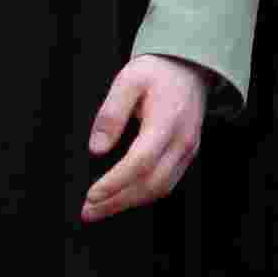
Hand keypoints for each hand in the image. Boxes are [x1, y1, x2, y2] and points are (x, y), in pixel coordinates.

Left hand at [77, 55, 214, 219]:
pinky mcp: (188, 153)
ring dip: (129, 203)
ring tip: (101, 209)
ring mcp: (188, 149)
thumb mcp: (128, 81)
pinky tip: (124, 197)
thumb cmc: (157, 71)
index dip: (115, 182)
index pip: (140, 162)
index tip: (91, 195)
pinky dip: (144, 195)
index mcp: (166, 121)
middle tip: (88, 211)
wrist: (189, 66)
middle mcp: (181, 140)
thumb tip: (96, 148)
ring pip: (161, 188)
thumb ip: (111, 114)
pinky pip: (168, 182)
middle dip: (117, 202)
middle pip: (151, 183)